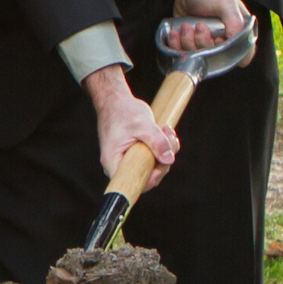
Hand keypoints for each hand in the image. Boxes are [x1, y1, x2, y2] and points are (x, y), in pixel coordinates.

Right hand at [84, 63, 177, 186]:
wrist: (115, 100)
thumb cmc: (122, 111)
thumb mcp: (142, 124)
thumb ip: (156, 141)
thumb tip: (169, 159)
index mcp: (113, 161)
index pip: (131, 183)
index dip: (148, 181)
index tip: (159, 168)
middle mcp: (119, 164)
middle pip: (146, 176)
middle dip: (163, 161)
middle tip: (169, 140)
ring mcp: (128, 160)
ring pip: (152, 166)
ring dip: (166, 151)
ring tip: (167, 131)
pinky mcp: (136, 155)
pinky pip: (153, 158)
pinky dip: (163, 147)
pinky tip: (165, 132)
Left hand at [170, 0, 255, 62]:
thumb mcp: (226, 3)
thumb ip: (234, 21)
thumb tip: (235, 40)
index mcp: (238, 35)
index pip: (241, 57)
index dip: (227, 53)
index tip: (217, 40)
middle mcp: (224, 43)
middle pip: (214, 58)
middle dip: (203, 43)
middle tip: (199, 26)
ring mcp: (206, 45)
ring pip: (197, 57)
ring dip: (188, 43)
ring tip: (186, 26)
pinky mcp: (190, 46)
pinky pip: (183, 54)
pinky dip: (177, 46)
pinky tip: (175, 33)